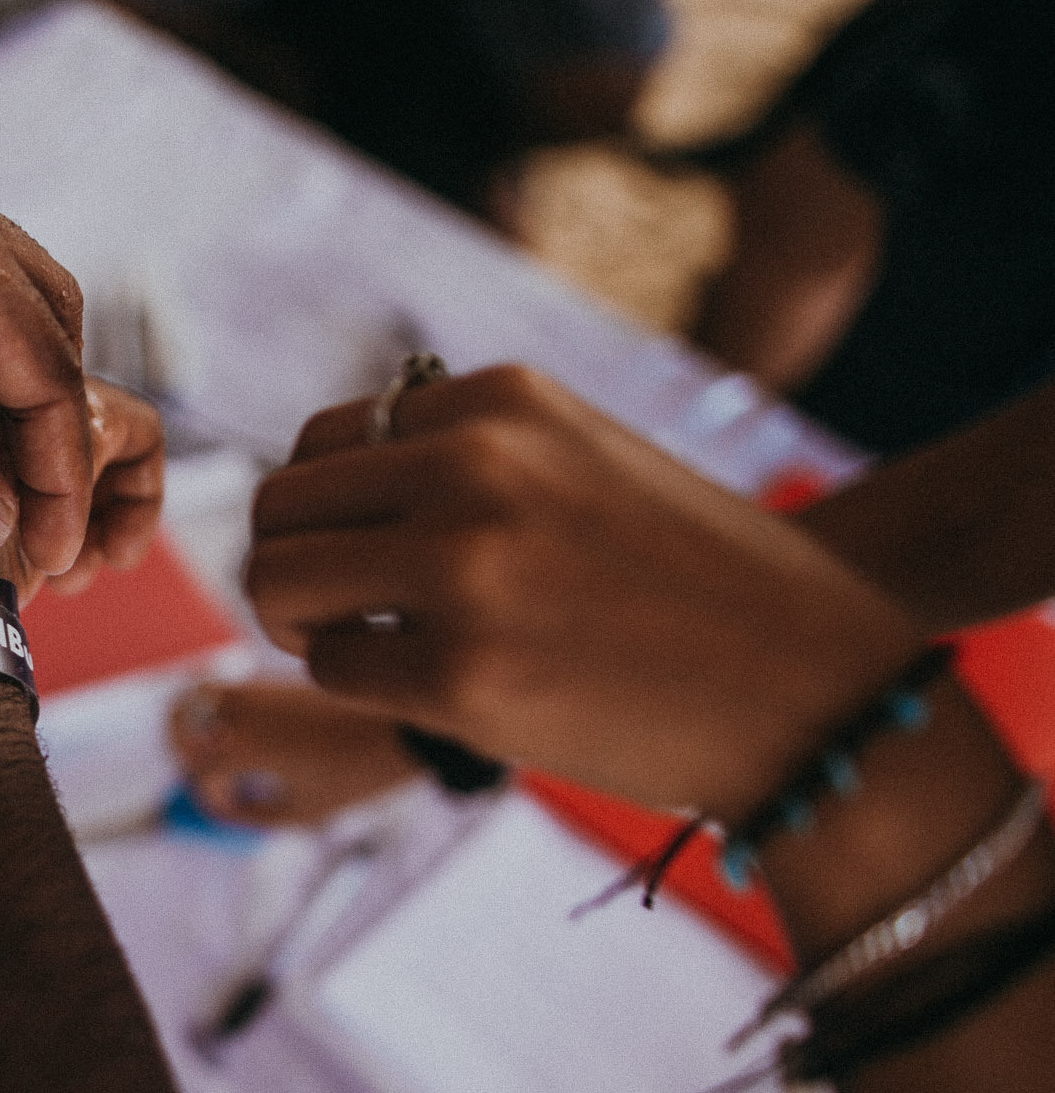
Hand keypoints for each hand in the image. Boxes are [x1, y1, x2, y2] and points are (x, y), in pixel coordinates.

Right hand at [169, 683, 418, 826]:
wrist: (403, 724)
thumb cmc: (356, 773)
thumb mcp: (304, 811)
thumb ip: (252, 814)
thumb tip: (219, 804)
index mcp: (240, 742)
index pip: (196, 773)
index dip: (209, 798)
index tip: (230, 807)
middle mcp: (239, 707)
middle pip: (177, 721)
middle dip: (183, 749)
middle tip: (205, 771)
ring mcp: (255, 686)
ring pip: (198, 697)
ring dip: (201, 724)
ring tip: (226, 752)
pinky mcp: (272, 674)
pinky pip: (229, 687)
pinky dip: (226, 710)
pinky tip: (255, 735)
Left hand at [242, 364, 926, 817]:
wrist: (816, 686)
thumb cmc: (695, 582)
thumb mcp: (581, 461)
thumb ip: (463, 454)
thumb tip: (321, 482)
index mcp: (500, 402)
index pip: (325, 440)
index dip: (324, 510)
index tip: (365, 554)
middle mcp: (472, 467)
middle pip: (277, 508)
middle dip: (290, 567)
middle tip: (339, 615)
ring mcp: (464, 569)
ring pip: (276, 582)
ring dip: (301, 625)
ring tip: (365, 648)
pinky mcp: (461, 673)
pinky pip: (331, 671)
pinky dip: (360, 687)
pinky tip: (432, 690)